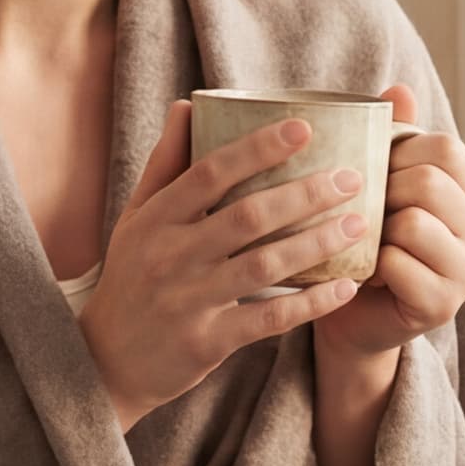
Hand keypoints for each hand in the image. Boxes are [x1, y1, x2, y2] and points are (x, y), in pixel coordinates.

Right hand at [77, 98, 376, 431]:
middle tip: (352, 177)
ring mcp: (188, 301)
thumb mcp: (135, 218)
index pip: (209, 173)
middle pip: (246, 217)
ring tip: (359, 224)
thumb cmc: (131, 278)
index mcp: (155, 219)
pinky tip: (345, 287)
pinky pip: (268, 318)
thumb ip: (164, 164)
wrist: (105, 360)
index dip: (257, 149)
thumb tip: (187, 105)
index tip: (304, 128)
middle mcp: (170, 256)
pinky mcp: (207, 341)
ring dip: (316, 243)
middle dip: (304, 194)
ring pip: (264, 266)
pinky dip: (310, 303)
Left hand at [309, 83, 464, 359]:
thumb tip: (399, 87)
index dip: (399, 152)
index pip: (446, 148)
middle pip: (429, 182)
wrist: (349, 310)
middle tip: (366, 212)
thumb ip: (393, 135)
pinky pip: (398, 265)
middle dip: (383, 192)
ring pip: (414, 223)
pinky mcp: (443, 304)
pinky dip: (371, 267)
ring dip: (376, 232)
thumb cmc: (363, 237)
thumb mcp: (377, 181)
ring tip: (367, 243)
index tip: (378, 172)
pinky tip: (368, 274)